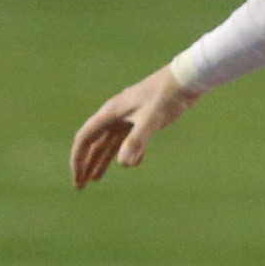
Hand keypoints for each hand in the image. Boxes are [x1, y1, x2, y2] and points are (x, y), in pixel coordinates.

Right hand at [69, 65, 201, 187]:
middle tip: (81, 186)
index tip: (78, 178)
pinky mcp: (144, 118)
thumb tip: (123, 164)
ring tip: (95, 179)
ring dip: (103, 161)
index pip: (85, 138)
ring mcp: (129, 116)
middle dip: (86, 164)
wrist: (186, 79)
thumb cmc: (167, 96)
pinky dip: (128, 152)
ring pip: (110, 143)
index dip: (78, 159)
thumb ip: (137, 141)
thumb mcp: (151, 119)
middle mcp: (115, 115)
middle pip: (94, 143)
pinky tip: (131, 164)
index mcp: (110, 113)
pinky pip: (129, 139)